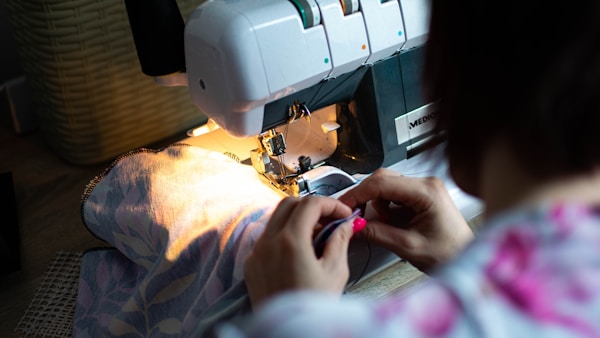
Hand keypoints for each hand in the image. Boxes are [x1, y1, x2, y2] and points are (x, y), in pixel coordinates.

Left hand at [244, 196, 355, 308]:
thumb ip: (340, 241)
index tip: (344, 213)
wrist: (290, 336)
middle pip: (289, 204)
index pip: (310, 204)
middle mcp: (268, 243)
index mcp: (290, 241)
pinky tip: (302, 249)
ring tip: (319, 235)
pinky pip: (267, 237)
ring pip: (276, 219)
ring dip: (298, 219)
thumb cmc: (313, 307)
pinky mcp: (251, 265)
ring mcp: (256, 253)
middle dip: (312, 206)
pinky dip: (285, 233)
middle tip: (331, 219)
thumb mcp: (335, 272)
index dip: (331, 204)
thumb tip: (345, 225)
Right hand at [338, 169, 473, 271]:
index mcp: (427, 192)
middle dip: (366, 197)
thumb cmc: (448, 253)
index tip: (343, 206)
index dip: (358, 194)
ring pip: (386, 185)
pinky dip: (385, 206)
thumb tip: (352, 225)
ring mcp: (425, 187)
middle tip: (355, 215)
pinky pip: (394, 193)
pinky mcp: (421, 195)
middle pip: (383, 179)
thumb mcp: (407, 246)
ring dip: (377, 203)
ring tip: (384, 225)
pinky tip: (390, 221)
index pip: (382, 183)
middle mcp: (427, 183)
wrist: (466, 259)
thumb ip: (377, 233)